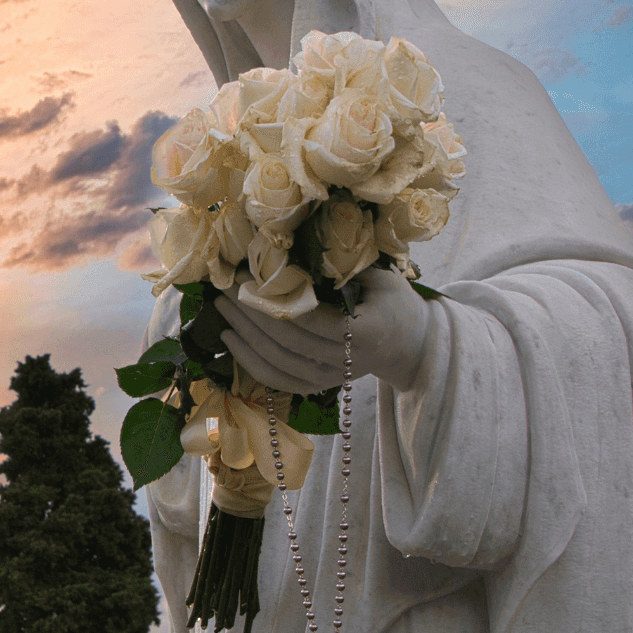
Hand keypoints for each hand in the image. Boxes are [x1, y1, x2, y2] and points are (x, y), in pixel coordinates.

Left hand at [214, 266, 431, 393]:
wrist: (410, 344)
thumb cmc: (395, 303)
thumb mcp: (382, 278)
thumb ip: (345, 268)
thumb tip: (295, 246)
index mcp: (364, 334)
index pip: (308, 319)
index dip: (273, 300)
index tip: (246, 278)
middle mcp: (345, 362)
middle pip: (286, 342)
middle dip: (249, 315)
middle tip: (224, 290)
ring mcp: (331, 379)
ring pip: (278, 363)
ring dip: (243, 338)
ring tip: (222, 311)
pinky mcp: (319, 386)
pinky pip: (279, 380)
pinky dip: (251, 363)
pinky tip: (231, 341)